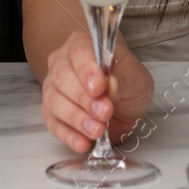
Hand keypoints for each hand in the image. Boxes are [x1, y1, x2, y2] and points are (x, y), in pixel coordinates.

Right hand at [40, 28, 152, 153]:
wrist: (123, 100)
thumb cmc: (126, 81)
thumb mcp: (136, 77)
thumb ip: (122, 80)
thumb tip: (110, 85)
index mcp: (82, 45)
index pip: (78, 52)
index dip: (86, 70)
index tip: (99, 87)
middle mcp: (61, 63)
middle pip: (62, 78)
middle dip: (83, 98)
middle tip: (104, 112)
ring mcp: (53, 88)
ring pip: (54, 102)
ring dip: (76, 119)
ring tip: (97, 131)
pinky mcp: (52, 113)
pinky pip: (53, 124)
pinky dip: (68, 135)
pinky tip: (83, 143)